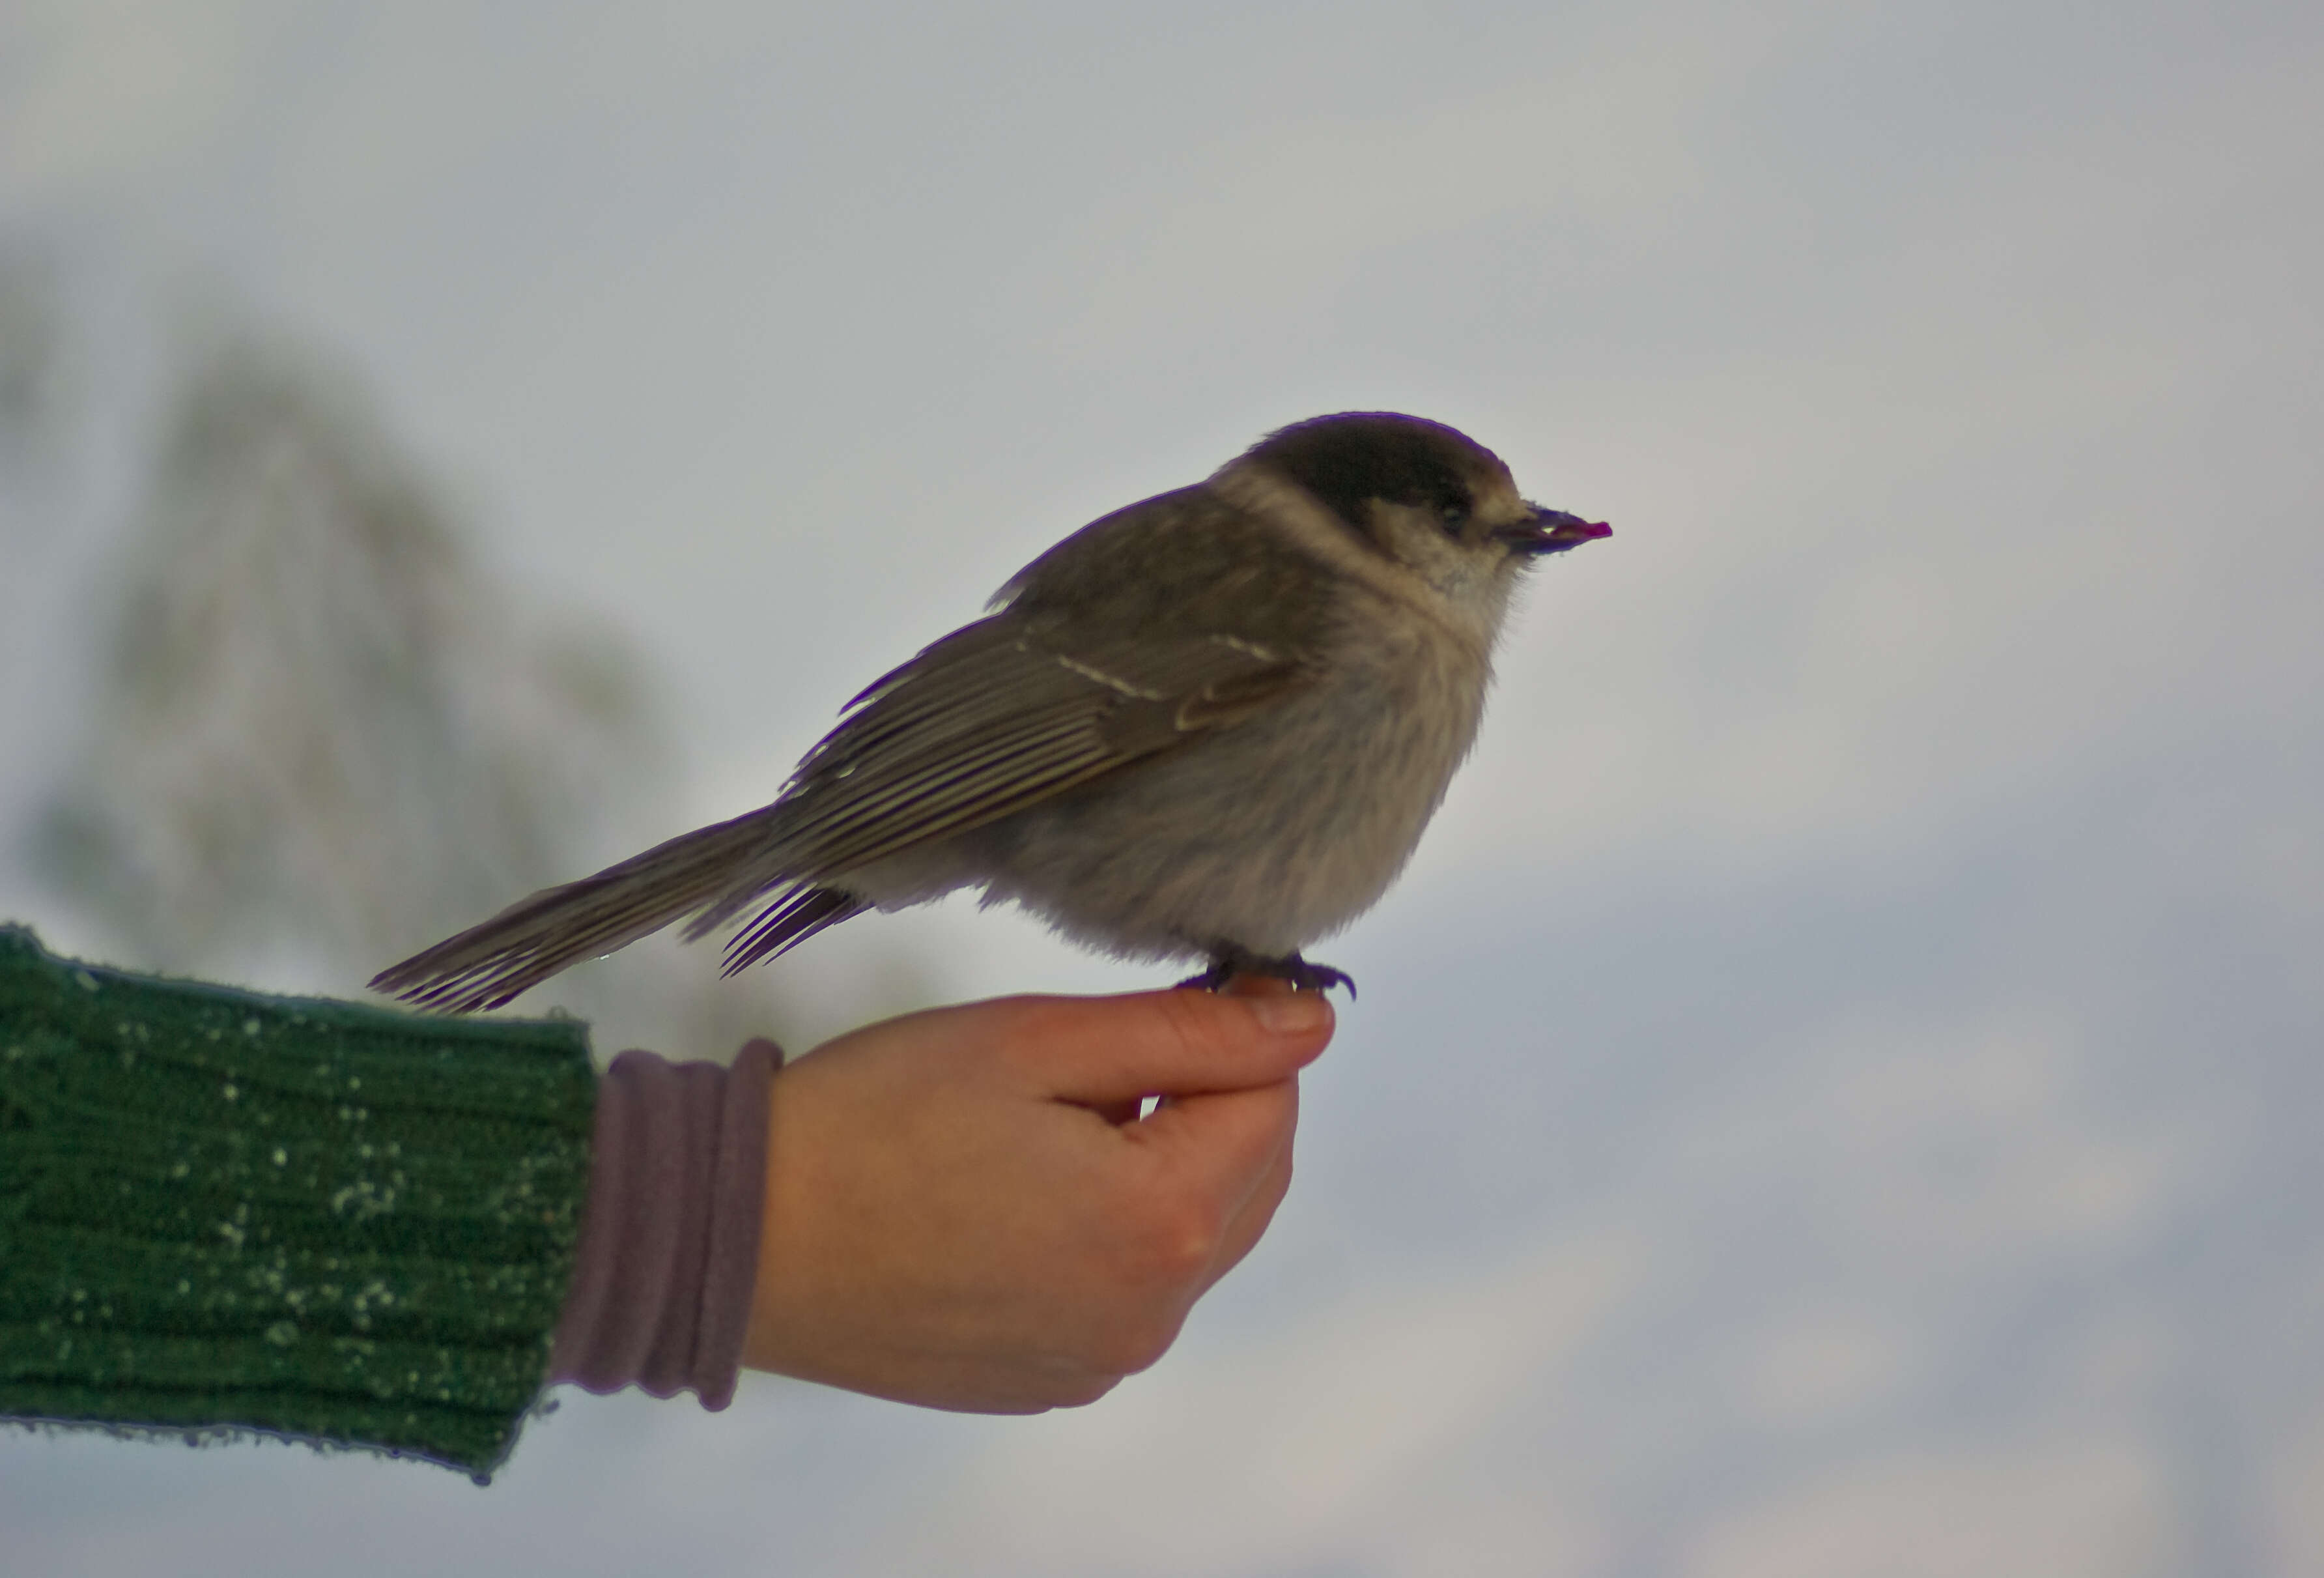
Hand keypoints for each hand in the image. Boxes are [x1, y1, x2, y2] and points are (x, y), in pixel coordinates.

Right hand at [740, 980, 1332, 1411]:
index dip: (1240, 1032)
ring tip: (1051, 1122)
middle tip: (1104, 1054)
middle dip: (1209, 1101)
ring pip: (1193, 1237)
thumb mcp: (1035, 1042)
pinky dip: (1110, 1231)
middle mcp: (1150, 1312)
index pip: (1271, 1101)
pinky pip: (1127, 1291)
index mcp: (1161, 1221)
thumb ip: (1187, 1034)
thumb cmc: (874, 1121)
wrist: (740, 1236)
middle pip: (1249, 1177)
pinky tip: (1023, 1191)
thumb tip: (1308, 1022)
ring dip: (1161, 1166)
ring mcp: (1101, 1359)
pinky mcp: (1050, 1381)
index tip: (1189, 989)